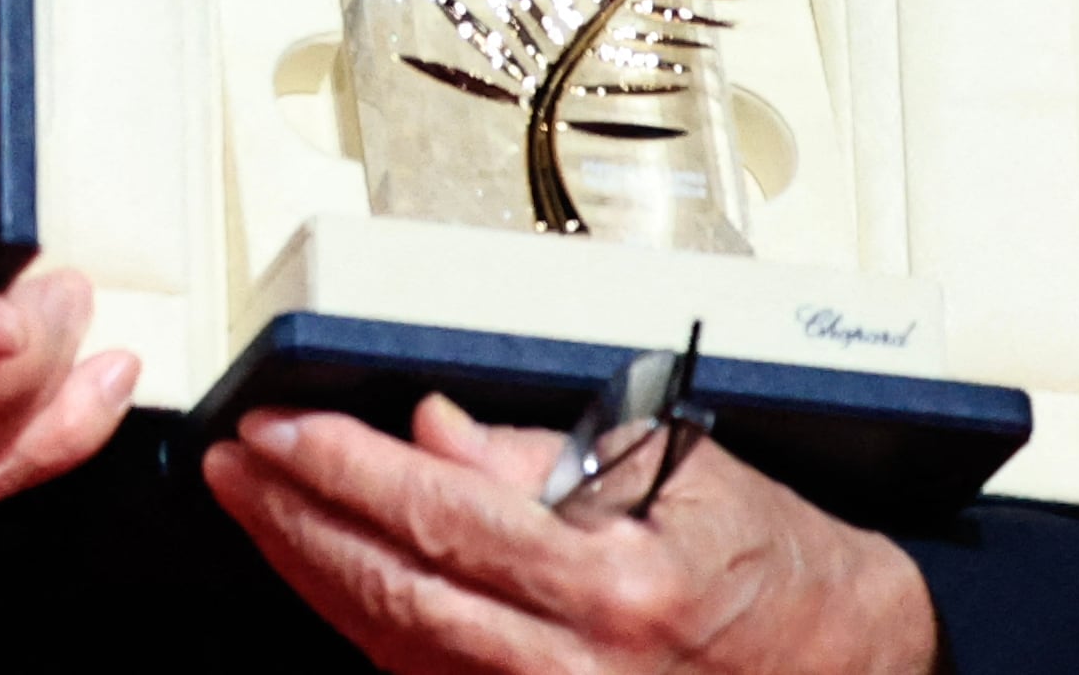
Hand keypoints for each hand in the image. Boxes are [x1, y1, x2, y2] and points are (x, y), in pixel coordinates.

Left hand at [205, 392, 938, 674]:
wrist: (846, 663)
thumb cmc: (772, 565)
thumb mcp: (677, 473)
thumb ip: (544, 457)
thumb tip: (434, 433)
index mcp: (606, 587)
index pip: (438, 515)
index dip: (343, 468)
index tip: (280, 427)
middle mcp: (568, 666)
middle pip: (391, 589)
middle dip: (294, 520)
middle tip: (232, 463)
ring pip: (390, 643)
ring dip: (308, 572)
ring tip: (253, 507)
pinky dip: (360, 623)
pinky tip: (322, 576)